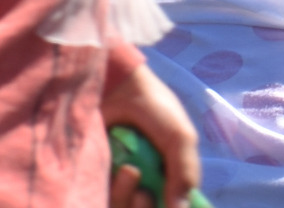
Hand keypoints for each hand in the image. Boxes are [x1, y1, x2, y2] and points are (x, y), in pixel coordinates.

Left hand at [105, 57, 201, 207]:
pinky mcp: (97, 183)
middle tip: (143, 194)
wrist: (116, 86)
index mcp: (168, 174)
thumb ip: (186, 174)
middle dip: (147, 207)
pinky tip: (117, 172)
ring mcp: (120, 185)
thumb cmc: (154, 108)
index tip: (170, 205)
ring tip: (127, 171)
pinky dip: (113, 194)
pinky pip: (105, 202)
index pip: (173, 202)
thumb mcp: (180, 138)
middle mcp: (145, 183)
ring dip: (127, 199)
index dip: (171, 206)